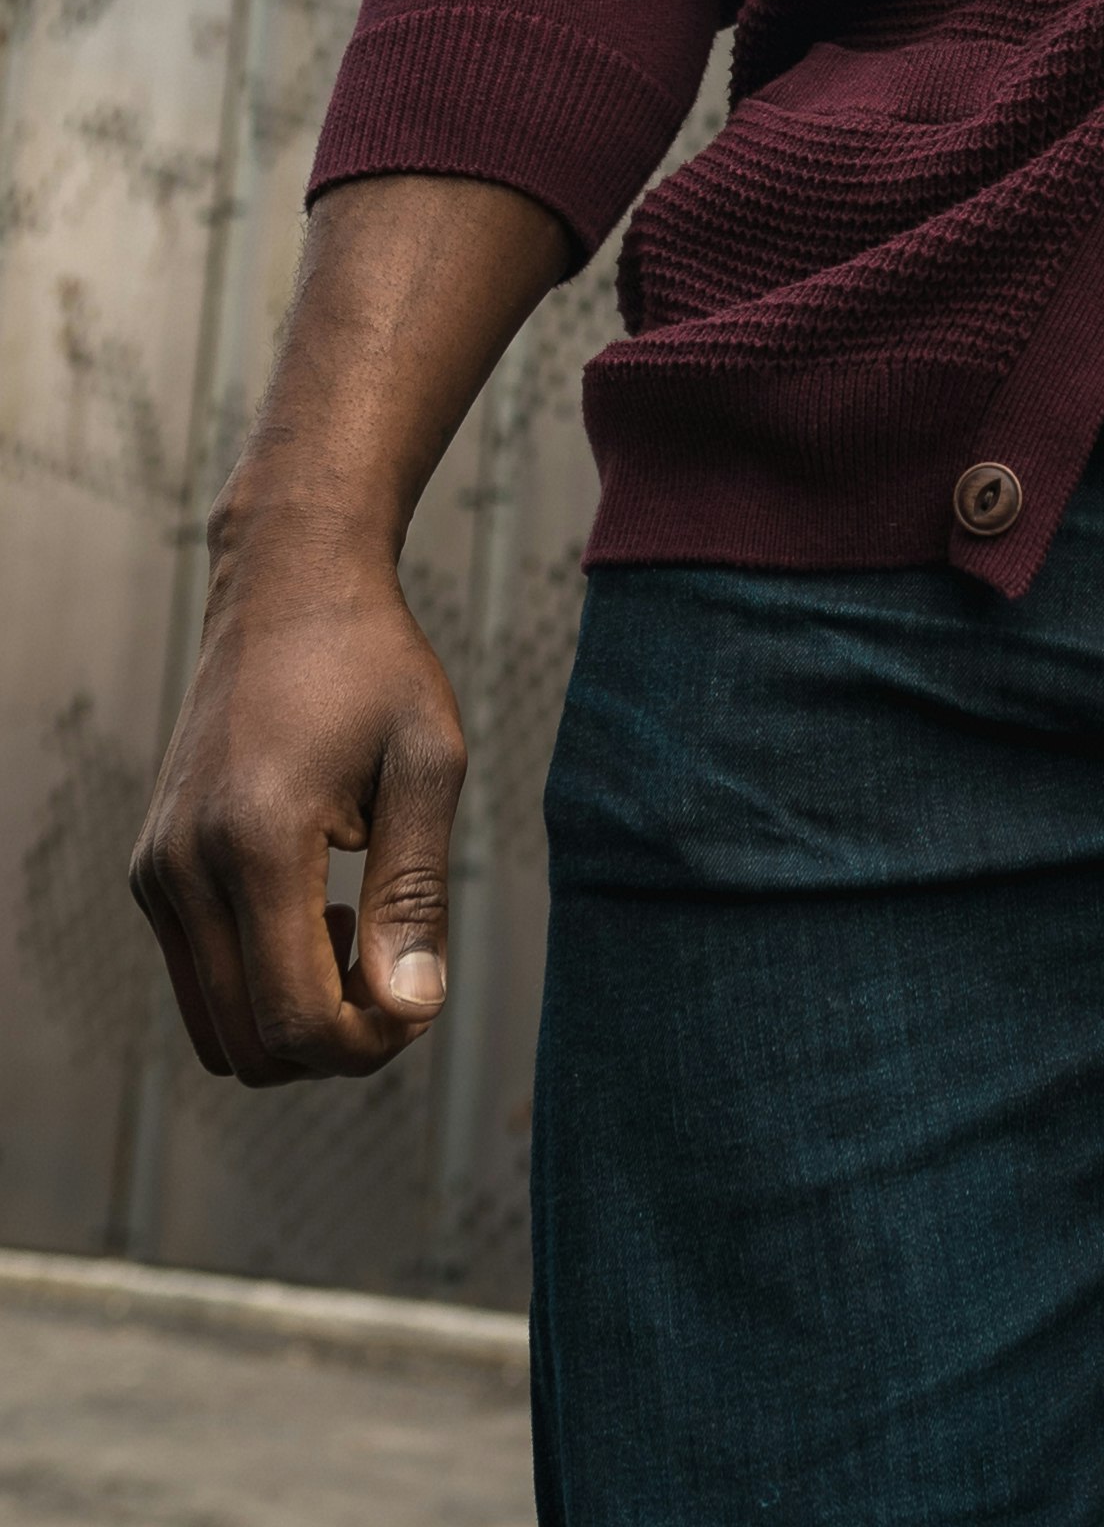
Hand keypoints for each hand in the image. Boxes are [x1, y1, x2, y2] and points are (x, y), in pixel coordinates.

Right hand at [131, 512, 465, 1083]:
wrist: (289, 587)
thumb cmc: (374, 665)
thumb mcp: (426, 764)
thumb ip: (417, 892)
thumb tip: (413, 1009)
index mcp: (255, 840)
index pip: (295, 1018)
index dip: (370, 1043)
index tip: (423, 997)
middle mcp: (183, 867)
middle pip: (250, 1044)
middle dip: (335, 1043)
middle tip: (399, 971)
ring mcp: (156, 872)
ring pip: (216, 1029)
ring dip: (295, 1016)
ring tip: (357, 927)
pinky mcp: (150, 871)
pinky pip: (199, 981)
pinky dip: (259, 982)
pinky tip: (317, 908)